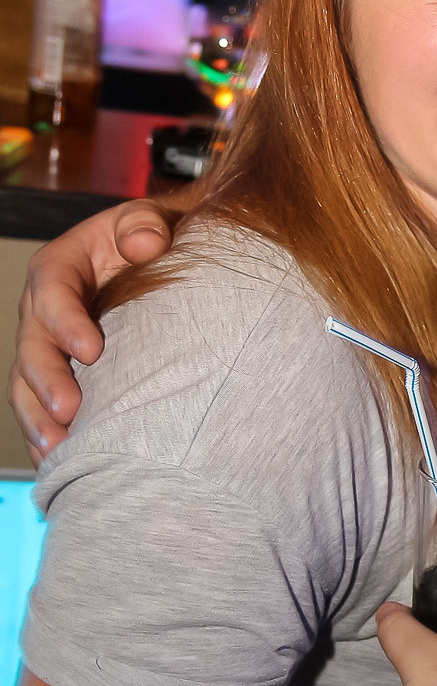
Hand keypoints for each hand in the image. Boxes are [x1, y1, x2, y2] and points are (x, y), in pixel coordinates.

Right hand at [9, 200, 173, 459]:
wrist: (159, 264)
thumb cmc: (151, 241)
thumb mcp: (148, 220)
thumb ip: (143, 225)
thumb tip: (145, 243)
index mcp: (58, 268)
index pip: (52, 292)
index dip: (66, 321)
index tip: (92, 349)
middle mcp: (43, 311)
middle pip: (32, 347)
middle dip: (46, 381)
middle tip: (69, 410)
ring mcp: (47, 348)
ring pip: (28, 386)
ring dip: (39, 419)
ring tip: (58, 450)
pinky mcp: (58, 378)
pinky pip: (42, 410)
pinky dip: (48, 437)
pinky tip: (61, 465)